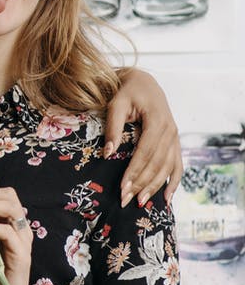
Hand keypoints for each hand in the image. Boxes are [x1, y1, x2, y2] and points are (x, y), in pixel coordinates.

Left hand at [107, 68, 181, 206]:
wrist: (143, 82)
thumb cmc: (126, 92)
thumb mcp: (116, 104)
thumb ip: (113, 127)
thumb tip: (107, 154)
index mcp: (157, 121)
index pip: (145, 152)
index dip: (134, 171)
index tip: (123, 188)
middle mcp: (171, 131)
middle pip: (157, 163)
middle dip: (142, 184)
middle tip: (127, 201)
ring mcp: (175, 137)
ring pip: (168, 167)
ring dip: (155, 187)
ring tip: (142, 203)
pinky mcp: (174, 142)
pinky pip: (177, 165)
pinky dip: (173, 182)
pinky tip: (167, 198)